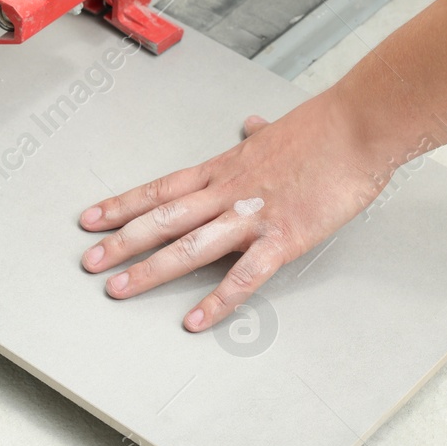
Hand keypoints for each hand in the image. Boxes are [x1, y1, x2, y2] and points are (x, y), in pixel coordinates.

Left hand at [78, 94, 386, 331]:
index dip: (122, 206)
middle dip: (121, 243)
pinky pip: (243, 277)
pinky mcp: (282, 239)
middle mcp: (227, 193)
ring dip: (150, 270)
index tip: (91, 219)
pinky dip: (218, 302)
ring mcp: (251, 217)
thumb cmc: (324, 129)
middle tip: (88, 262)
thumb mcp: (278, 130)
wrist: (358, 128)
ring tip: (119, 289)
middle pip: (161, 220)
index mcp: (223, 169)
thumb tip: (251, 125)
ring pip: (189, 246)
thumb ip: (258, 135)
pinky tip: (196, 320)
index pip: (160, 189)